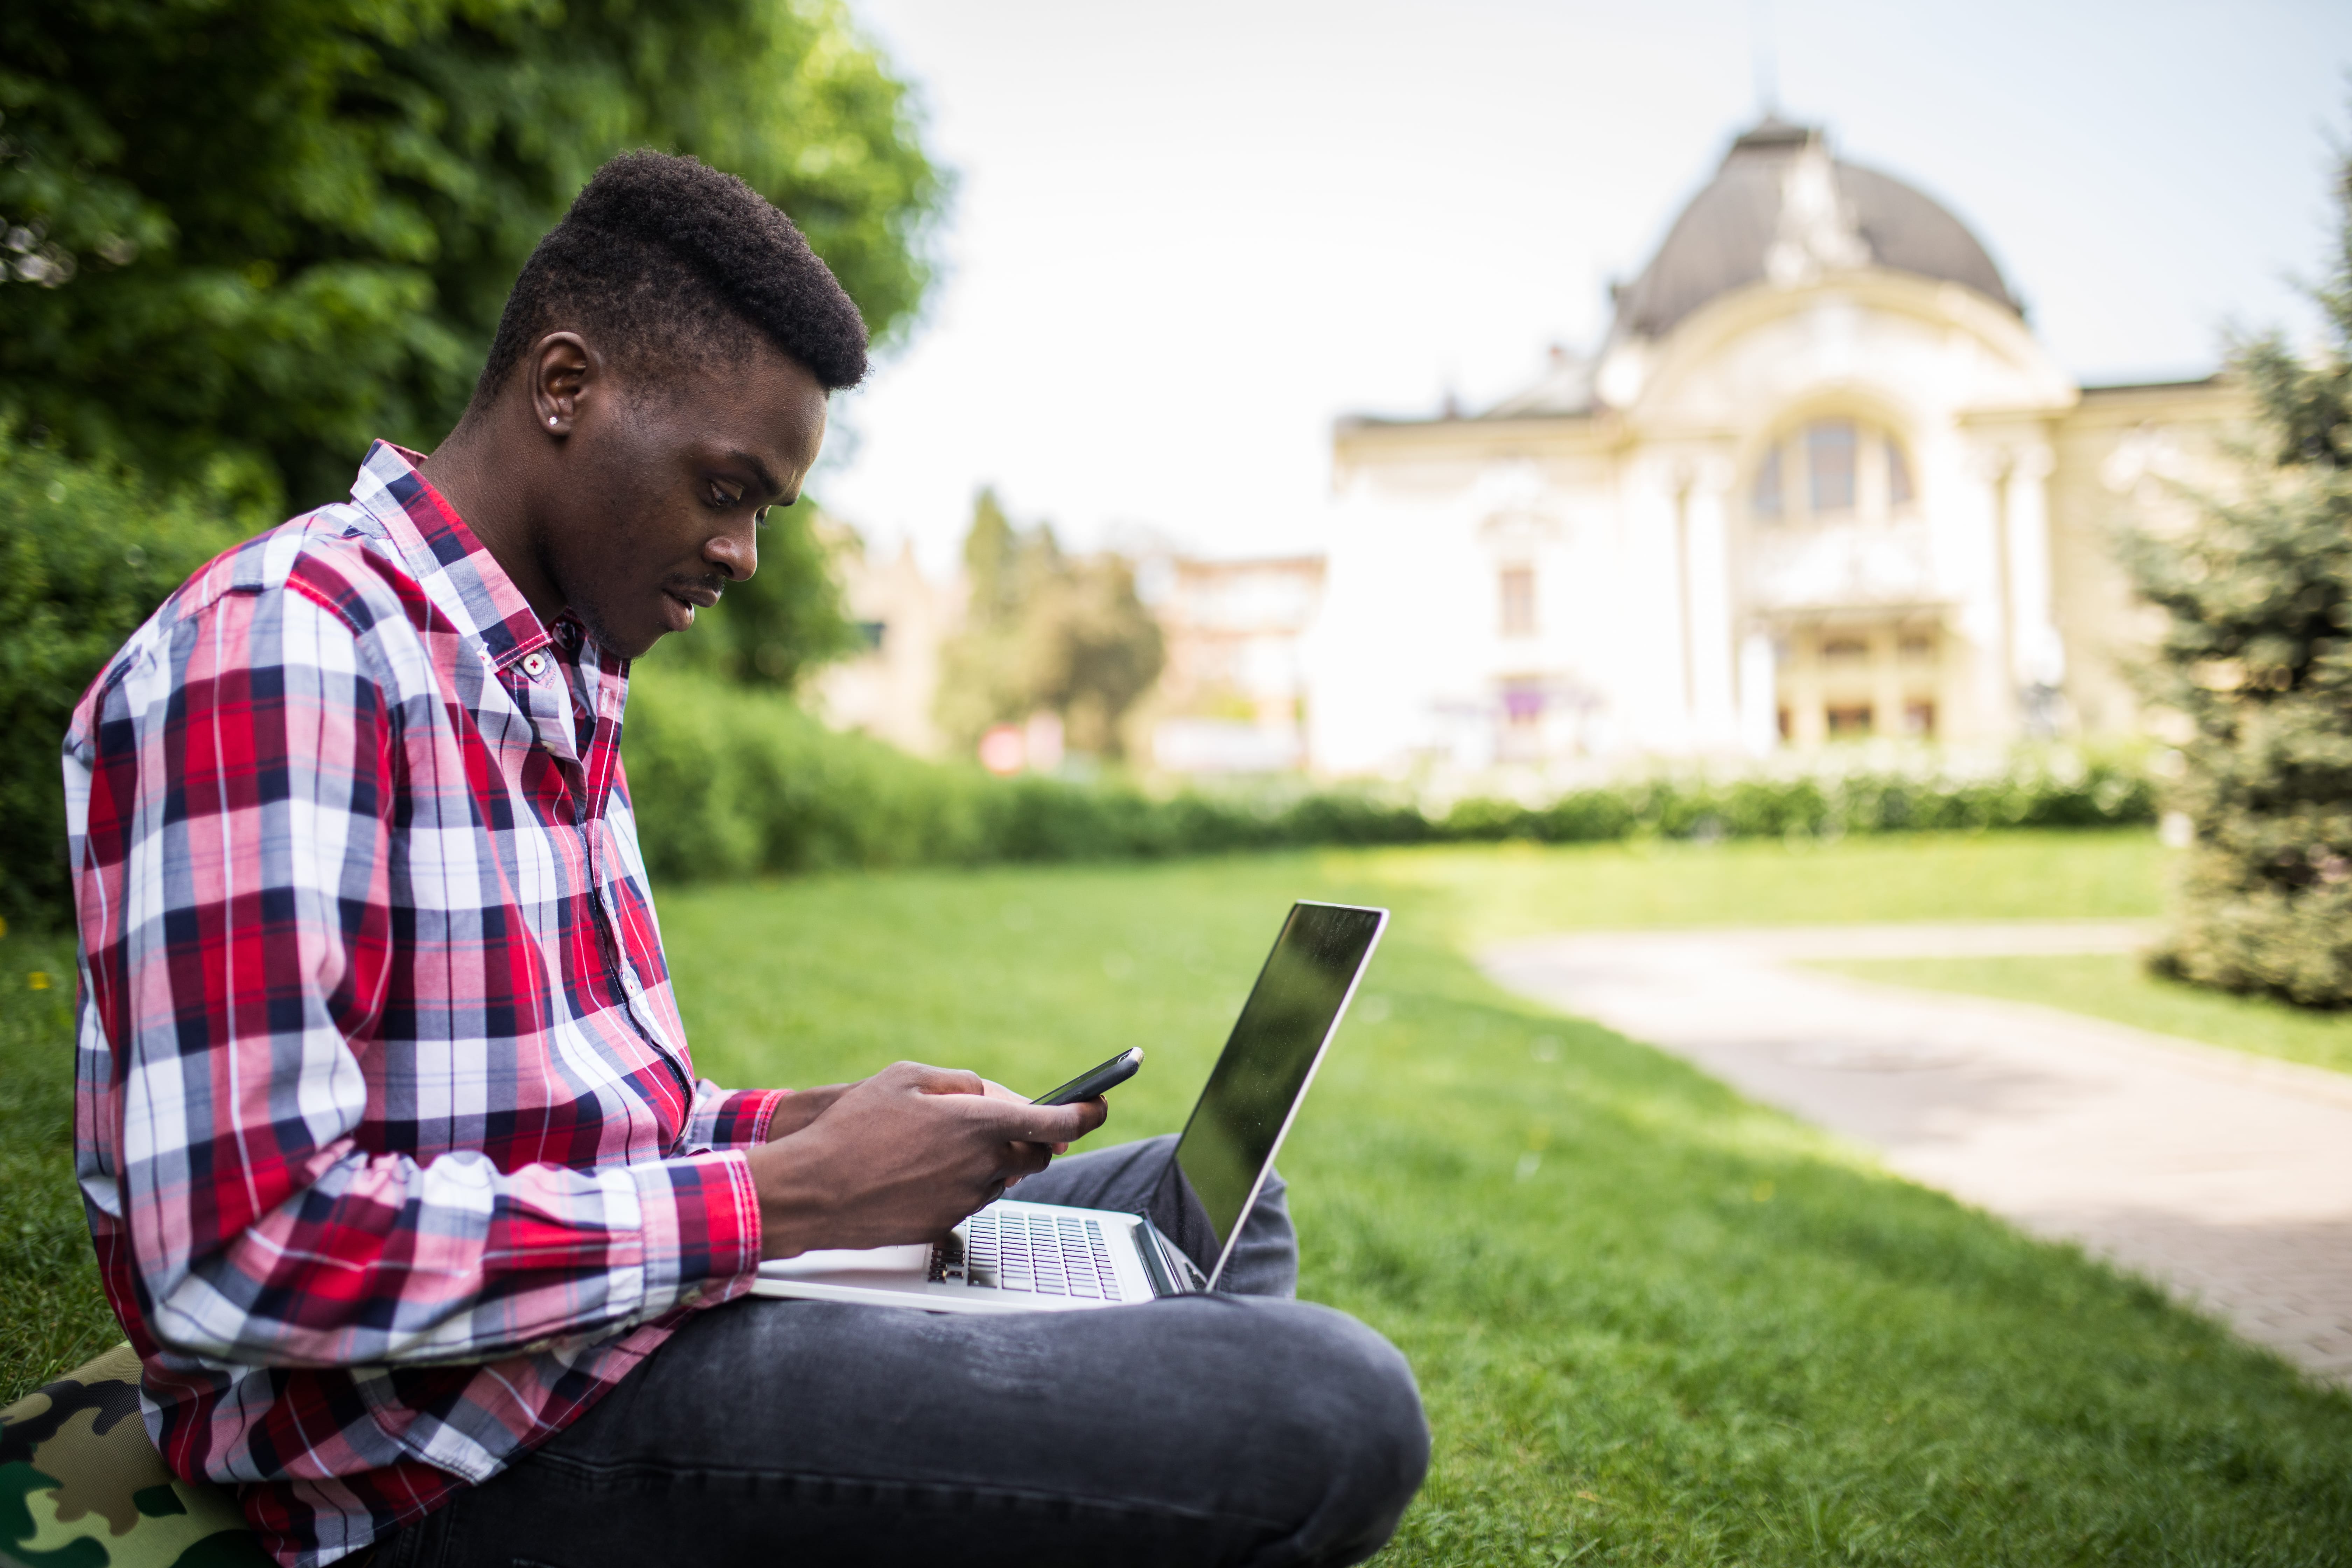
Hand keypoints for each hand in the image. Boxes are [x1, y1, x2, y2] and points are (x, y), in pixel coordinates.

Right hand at [744, 1061, 1107, 1259]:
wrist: (813, 1191)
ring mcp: (965, 1200)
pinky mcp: (945, 1225)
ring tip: (941, 1145)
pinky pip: (971, 1199)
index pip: (1056, 1122)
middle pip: (1037, 1156)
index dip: (1086, 1114)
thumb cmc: (852, 1128)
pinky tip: (922, 1171)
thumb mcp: (905, 1078)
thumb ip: (960, 1083)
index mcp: (978, 1124)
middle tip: (1009, 1124)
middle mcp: (981, 1166)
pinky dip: (963, 1182)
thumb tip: (992, 1096)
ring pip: (1003, 1179)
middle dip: (1034, 1139)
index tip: (1099, 1107)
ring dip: (992, 1161)